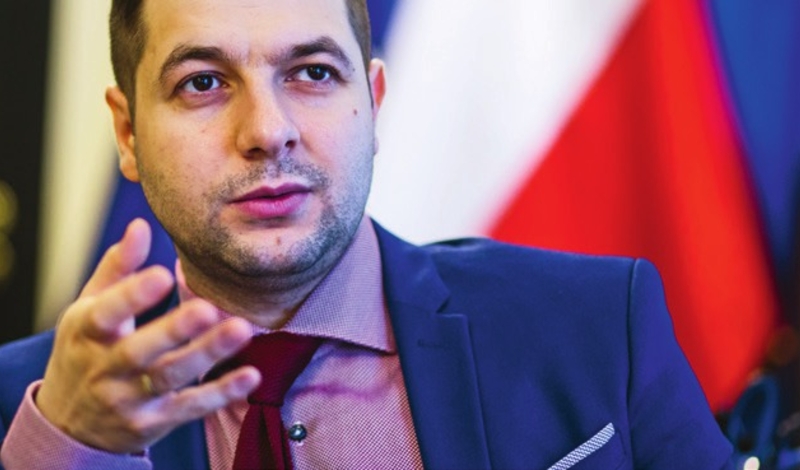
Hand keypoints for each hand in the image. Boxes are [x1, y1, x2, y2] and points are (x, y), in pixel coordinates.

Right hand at [35, 219, 259, 452]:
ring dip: (206, 355)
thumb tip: (141, 225)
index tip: (163, 275)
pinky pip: (190, 408)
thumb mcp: (88, 310)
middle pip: (139, 352)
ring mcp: (128, 399)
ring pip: (169, 378)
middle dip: (173, 331)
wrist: (69, 424)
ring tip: (241, 330)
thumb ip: (117, 269)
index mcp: (86, 333)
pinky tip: (251, 375)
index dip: (132, 296)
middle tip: (208, 308)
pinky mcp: (153, 422)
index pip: (105, 315)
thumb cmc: (85, 351)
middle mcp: (104, 369)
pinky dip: (221, 393)